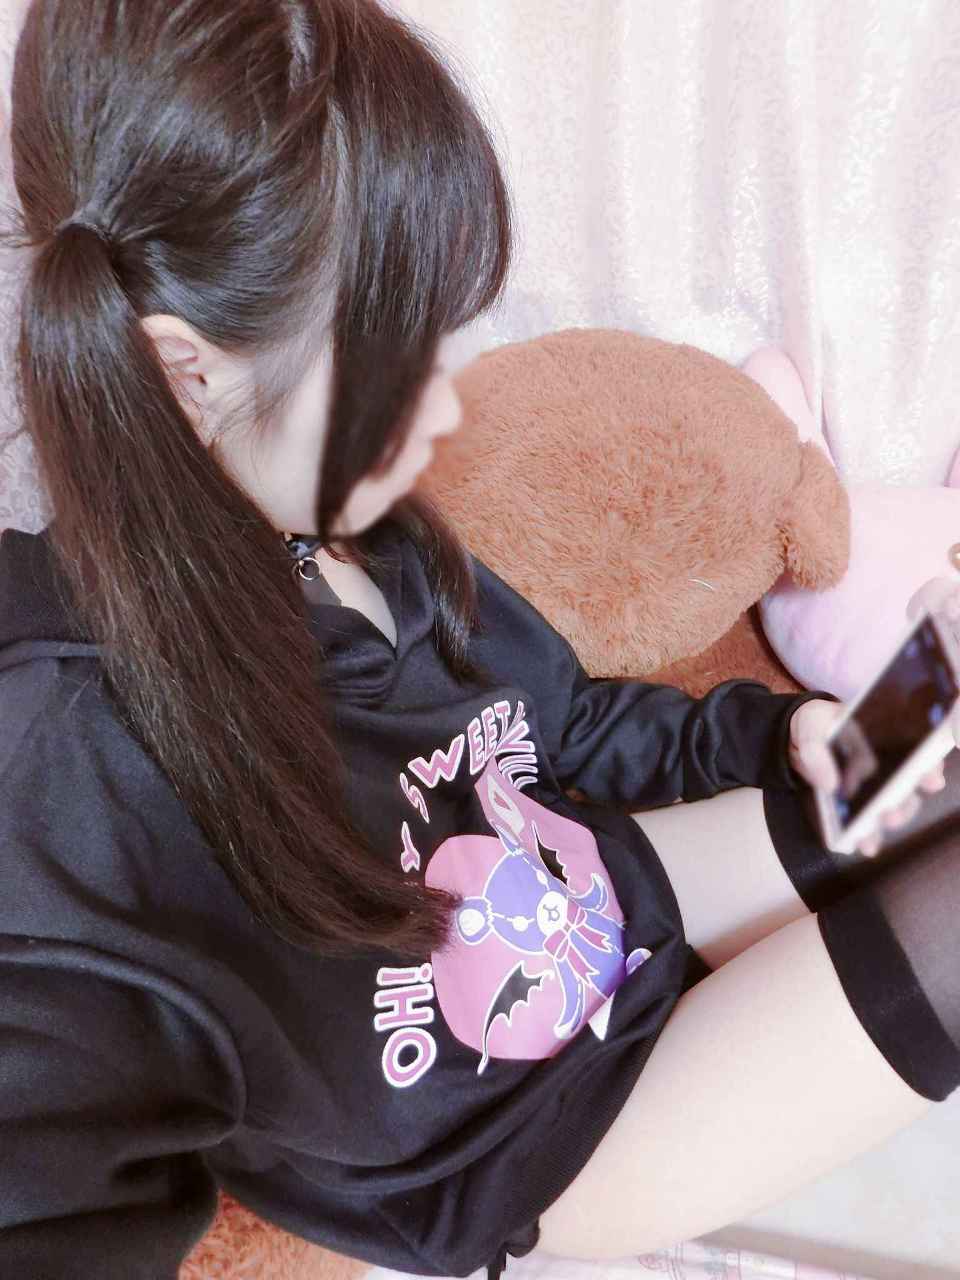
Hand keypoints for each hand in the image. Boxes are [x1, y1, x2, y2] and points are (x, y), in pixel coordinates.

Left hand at [788, 698, 947, 855]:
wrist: (796, 735)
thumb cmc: (816, 723)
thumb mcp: (812, 726)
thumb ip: (818, 751)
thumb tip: (830, 785)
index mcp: (883, 739)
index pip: (916, 754)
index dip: (928, 768)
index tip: (931, 780)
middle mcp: (887, 766)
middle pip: (906, 789)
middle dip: (903, 805)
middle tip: (890, 813)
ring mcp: (874, 788)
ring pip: (892, 809)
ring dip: (884, 825)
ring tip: (871, 839)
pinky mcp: (858, 805)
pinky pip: (868, 822)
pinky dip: (867, 836)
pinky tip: (862, 846)